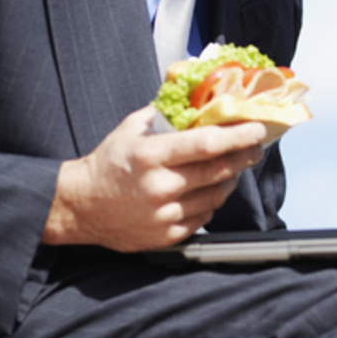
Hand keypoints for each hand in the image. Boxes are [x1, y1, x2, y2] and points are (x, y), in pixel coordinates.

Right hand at [42, 106, 266, 251]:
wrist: (80, 206)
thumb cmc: (108, 165)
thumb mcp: (131, 129)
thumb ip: (165, 115)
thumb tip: (198, 102)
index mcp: (150, 156)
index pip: (207, 144)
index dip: (238, 136)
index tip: (257, 129)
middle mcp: (159, 186)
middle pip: (219, 171)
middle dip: (244, 156)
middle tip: (255, 147)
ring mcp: (164, 214)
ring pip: (217, 195)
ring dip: (230, 179)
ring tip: (230, 168)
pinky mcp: (167, 235)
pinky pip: (205, 216)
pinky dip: (211, 202)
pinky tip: (206, 190)